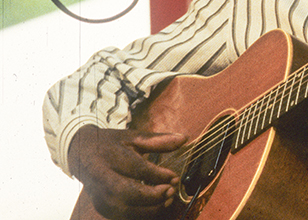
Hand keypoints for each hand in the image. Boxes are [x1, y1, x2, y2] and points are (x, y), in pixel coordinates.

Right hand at [68, 125, 186, 219]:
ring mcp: (99, 196)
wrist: (81, 154)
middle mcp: (102, 178)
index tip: (174, 177)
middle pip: (125, 192)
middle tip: (171, 191)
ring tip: (167, 200)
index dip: (157, 175)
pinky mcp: (102, 208)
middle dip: (151, 195)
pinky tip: (155, 207)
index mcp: (111, 157)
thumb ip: (159, 140)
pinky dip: (141, 214)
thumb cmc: (111, 145)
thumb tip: (185, 138)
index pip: (136, 168)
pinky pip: (123, 217)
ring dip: (149, 209)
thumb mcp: (134, 137)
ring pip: (123, 210)